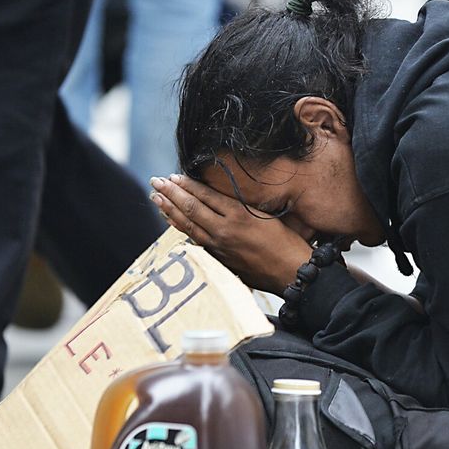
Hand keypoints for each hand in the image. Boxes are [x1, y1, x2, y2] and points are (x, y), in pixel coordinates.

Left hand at [150, 175, 312, 292]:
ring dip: (169, 210)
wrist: (291, 272)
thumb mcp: (267, 215)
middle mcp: (225, 230)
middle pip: (191, 208)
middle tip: (156, 181)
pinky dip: (181, 228)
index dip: (187, 185)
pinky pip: (194, 240)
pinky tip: (171, 220)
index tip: (174, 176)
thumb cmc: (286, 242)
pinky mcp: (219, 260)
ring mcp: (219, 246)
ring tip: (156, 197)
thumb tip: (218, 197)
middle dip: (171, 193)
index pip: (205, 195)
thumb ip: (242, 207)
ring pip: (188, 225)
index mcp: (239, 214)